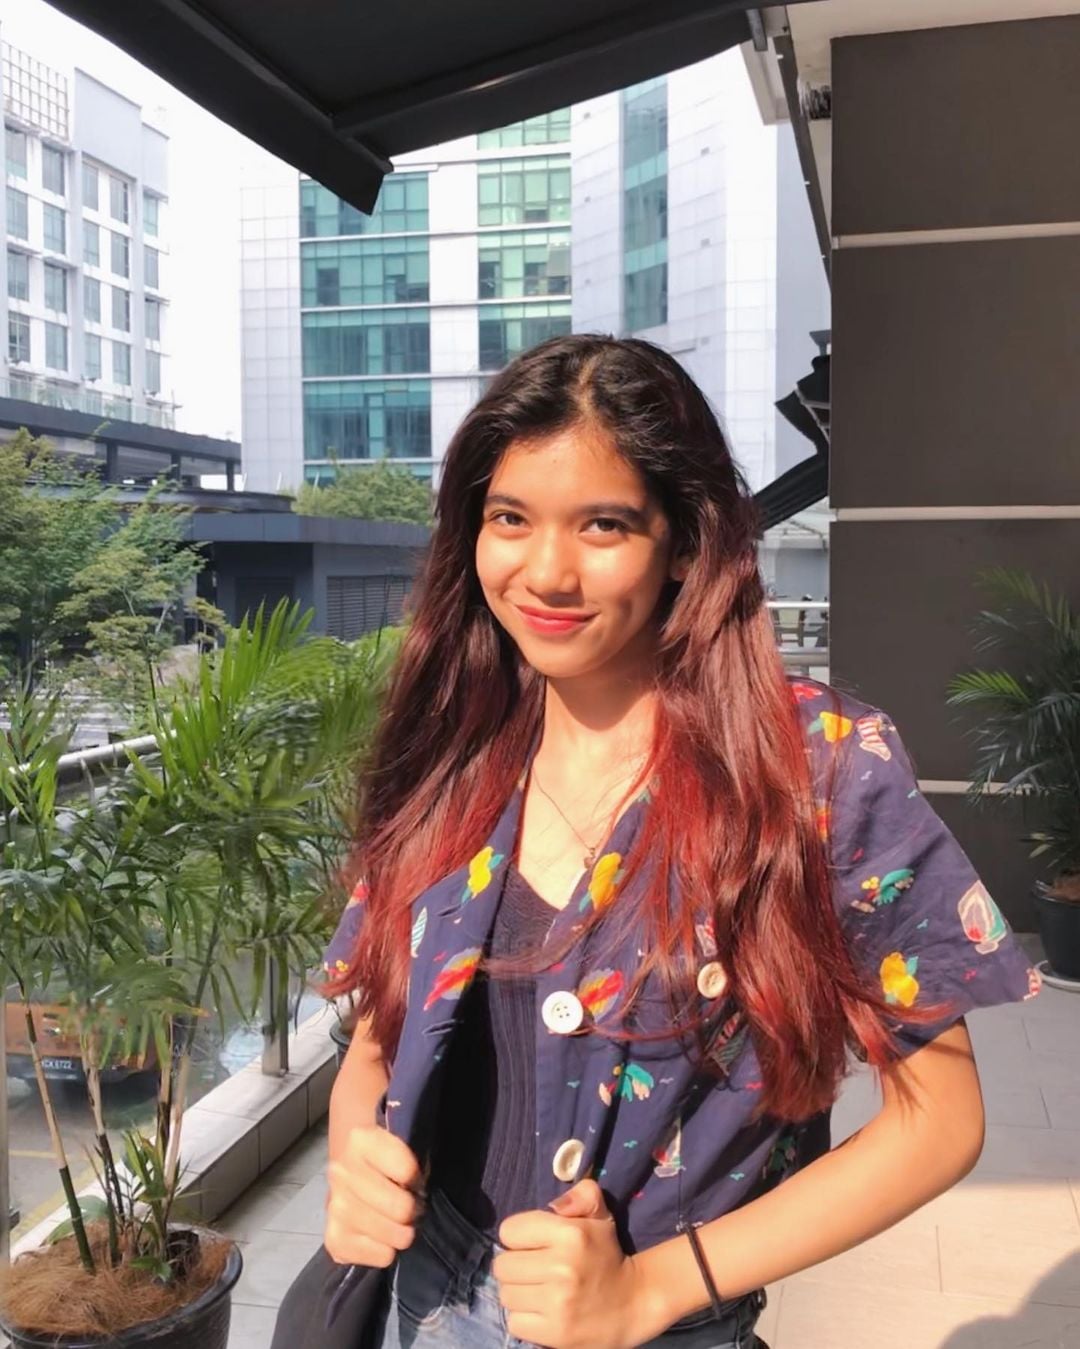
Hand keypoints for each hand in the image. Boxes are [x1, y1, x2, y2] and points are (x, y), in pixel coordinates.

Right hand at [325, 1125, 424, 1267]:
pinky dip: (387, 1250)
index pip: (405, 1170)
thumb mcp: (402, 1143)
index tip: (415, 1180)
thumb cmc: (386, 1161)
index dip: (417, 1180)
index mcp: (360, 1140)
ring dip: (402, 1233)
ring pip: (390, 1234)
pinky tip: (382, 1238)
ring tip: (399, 1224)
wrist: (352, 1178)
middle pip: (400, 1208)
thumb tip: (415, 1162)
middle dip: (412, 1210)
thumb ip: (412, 1148)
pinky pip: (380, 1255)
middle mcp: (341, 1171)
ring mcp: (334, 1207)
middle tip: (411, 1207)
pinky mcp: (334, 1239)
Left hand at [493, 1180, 664, 1348]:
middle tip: (534, 1269)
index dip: (518, 1236)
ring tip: (538, 1290)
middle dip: (515, 1266)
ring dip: (518, 1292)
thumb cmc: (607, 1255)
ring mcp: (557, 1303)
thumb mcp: (600, 1216)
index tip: (533, 1244)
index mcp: (570, 1234)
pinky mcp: (555, 1333)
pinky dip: (524, 1318)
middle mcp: (561, 1268)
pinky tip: (542, 1311)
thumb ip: (581, 1195)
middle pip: (502, 1266)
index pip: (509, 1231)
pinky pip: (515, 1323)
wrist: (634, 1304)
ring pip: (506, 1295)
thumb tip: (554, 1206)